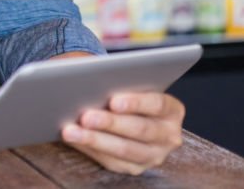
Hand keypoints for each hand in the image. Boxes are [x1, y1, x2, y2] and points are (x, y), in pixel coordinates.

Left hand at [60, 91, 184, 175]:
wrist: (132, 115)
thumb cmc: (127, 93)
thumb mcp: (130, 84)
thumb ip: (118, 80)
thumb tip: (89, 75)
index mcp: (172, 110)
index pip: (157, 104)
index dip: (136, 102)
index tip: (113, 101)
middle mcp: (168, 135)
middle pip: (140, 129)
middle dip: (111, 123)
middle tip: (85, 116)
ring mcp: (154, 155)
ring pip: (125, 150)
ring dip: (95, 140)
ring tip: (71, 131)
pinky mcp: (136, 168)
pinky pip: (112, 162)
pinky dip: (90, 150)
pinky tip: (74, 140)